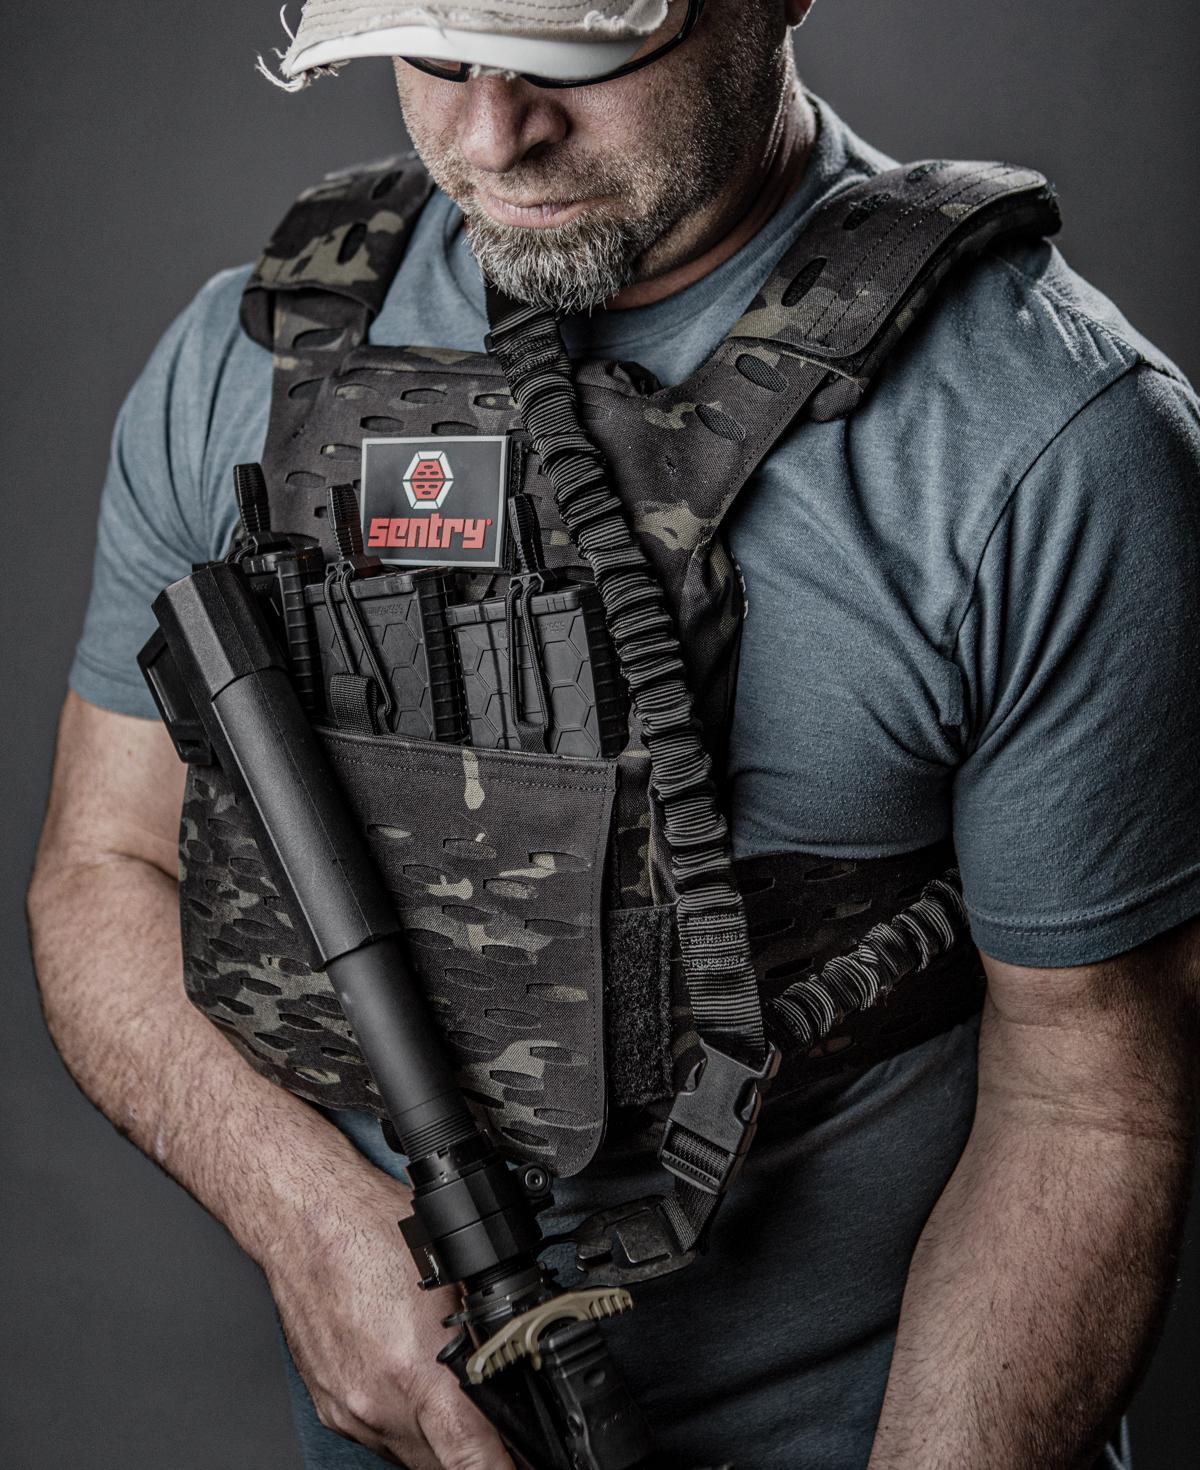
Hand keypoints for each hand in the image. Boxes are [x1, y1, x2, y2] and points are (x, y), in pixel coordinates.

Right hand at [264, 1166, 516, 1469]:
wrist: (305, 1220)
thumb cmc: (373, 1229)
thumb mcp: (456, 1274)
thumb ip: (485, 1334)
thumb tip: (521, 1371)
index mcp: (416, 1372)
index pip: (470, 1459)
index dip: (503, 1469)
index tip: (520, 1466)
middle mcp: (378, 1402)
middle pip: (443, 1464)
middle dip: (474, 1452)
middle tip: (498, 1428)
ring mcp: (350, 1409)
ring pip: (410, 1453)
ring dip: (438, 1439)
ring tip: (451, 1395)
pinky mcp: (330, 1404)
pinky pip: (379, 1434)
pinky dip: (404, 1421)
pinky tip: (411, 1381)